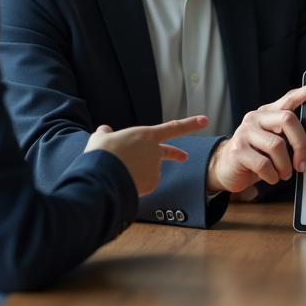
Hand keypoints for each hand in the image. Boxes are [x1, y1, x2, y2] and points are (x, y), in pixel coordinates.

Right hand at [85, 116, 200, 196]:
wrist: (101, 177)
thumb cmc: (101, 155)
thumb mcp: (100, 139)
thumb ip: (106, 134)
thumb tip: (105, 131)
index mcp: (146, 135)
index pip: (173, 127)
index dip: (190, 123)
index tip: (205, 120)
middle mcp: (155, 151)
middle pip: (169, 152)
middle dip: (177, 154)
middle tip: (184, 157)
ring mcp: (155, 169)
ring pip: (149, 171)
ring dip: (139, 173)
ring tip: (120, 173)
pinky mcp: (152, 184)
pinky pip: (145, 185)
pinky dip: (137, 185)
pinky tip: (125, 183)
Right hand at [207, 82, 305, 193]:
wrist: (226, 169)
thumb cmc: (255, 156)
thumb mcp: (272, 142)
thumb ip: (287, 137)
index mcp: (268, 113)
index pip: (289, 99)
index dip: (305, 93)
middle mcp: (256, 118)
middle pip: (287, 120)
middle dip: (300, 145)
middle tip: (303, 164)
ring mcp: (245, 132)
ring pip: (277, 145)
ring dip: (285, 166)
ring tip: (284, 174)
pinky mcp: (237, 149)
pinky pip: (264, 164)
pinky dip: (272, 175)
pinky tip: (271, 177)